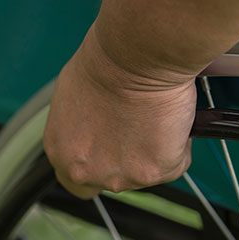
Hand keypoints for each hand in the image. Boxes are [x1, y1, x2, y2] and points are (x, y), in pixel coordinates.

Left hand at [43, 29, 195, 198]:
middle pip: (111, 179)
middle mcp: (85, 171)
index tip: (109, 153)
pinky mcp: (153, 172)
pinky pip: (174, 163)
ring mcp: (120, 175)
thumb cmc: (106, 63)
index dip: (95, 166)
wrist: (136, 57)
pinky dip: (177, 145)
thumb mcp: (74, 98)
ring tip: (152, 115)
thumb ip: (81, 127)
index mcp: (61, 151)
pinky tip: (167, 119)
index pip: (74, 182)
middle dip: (126, 158)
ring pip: (145, 172)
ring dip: (152, 150)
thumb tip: (97, 130)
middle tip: (137, 128)